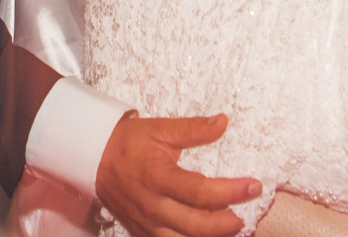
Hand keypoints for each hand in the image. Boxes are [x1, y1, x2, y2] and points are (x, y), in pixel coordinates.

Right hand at [96, 114, 258, 236]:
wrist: (93, 158)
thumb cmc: (128, 143)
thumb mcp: (160, 129)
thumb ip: (193, 128)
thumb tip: (223, 122)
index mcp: (157, 178)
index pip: (201, 192)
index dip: (231, 191)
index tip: (253, 186)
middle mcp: (152, 206)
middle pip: (197, 226)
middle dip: (228, 223)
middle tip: (246, 213)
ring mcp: (146, 224)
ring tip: (231, 226)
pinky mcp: (142, 233)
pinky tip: (207, 235)